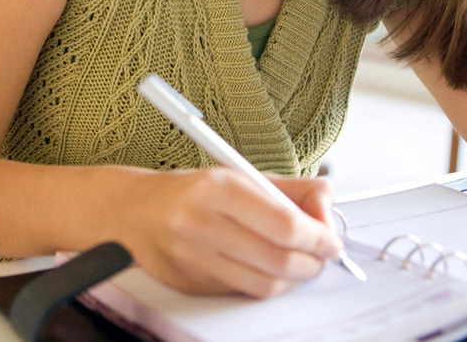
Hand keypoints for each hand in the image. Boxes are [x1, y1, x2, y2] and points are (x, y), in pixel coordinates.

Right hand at [115, 167, 342, 297]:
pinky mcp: (188, 282)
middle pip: (277, 258)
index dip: (317, 237)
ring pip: (262, 284)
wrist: (134, 211)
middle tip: (322, 257)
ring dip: (292, 280)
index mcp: (219, 187)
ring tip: (300, 266)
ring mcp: (192, 256)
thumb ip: (290, 190)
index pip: (284, 223)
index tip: (331, 240)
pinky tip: (269, 271)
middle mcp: (201, 221)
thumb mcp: (241, 174)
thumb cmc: (194, 191)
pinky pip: (241, 292)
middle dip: (311, 262)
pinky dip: (264, 285)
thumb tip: (328, 206)